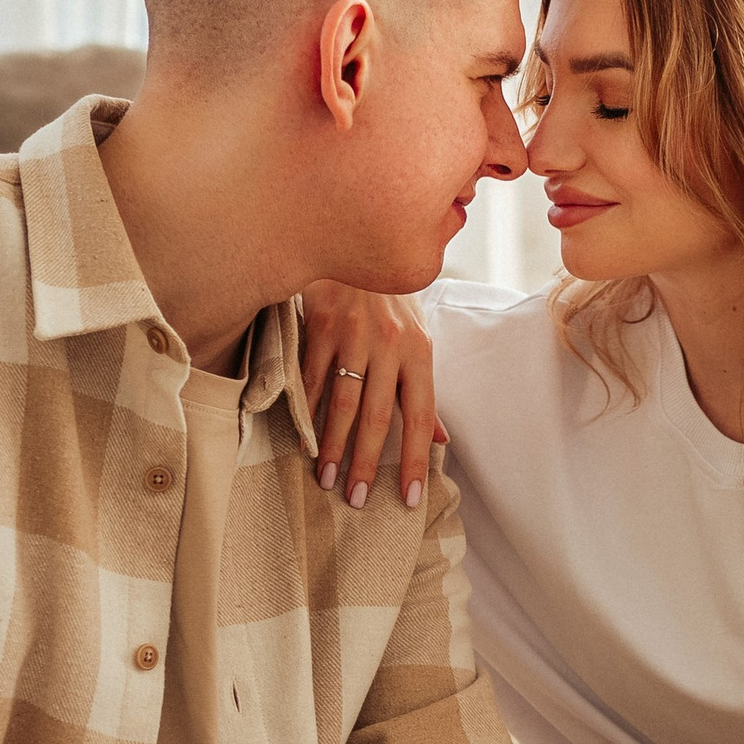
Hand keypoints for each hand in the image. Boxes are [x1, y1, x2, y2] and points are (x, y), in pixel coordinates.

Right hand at [299, 282, 442, 509]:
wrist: (359, 243)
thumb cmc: (391, 302)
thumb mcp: (417, 340)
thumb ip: (423, 391)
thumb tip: (440, 440)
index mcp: (420, 352)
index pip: (421, 416)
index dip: (415, 459)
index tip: (407, 497)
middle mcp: (390, 344)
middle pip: (377, 416)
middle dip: (366, 463)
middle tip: (356, 499)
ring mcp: (354, 334)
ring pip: (341, 403)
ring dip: (332, 446)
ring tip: (326, 479)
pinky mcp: (322, 326)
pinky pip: (312, 379)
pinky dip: (306, 413)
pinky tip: (303, 440)